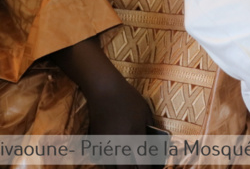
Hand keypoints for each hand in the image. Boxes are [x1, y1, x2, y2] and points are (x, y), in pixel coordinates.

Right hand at [51, 37, 153, 168]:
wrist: (104, 90)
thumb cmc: (128, 98)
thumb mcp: (145, 112)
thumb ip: (150, 129)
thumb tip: (153, 143)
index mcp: (134, 136)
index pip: (142, 162)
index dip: (147, 168)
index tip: (152, 168)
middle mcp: (119, 144)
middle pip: (126, 168)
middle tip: (140, 167)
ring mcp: (105, 144)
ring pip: (112, 166)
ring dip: (121, 167)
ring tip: (129, 165)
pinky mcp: (95, 141)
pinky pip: (102, 159)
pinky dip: (109, 163)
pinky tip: (115, 161)